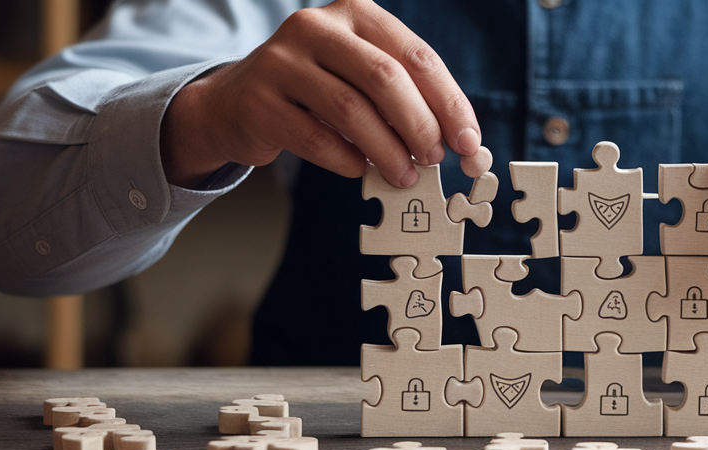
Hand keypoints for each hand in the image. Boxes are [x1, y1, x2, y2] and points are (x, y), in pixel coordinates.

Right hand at [161, 0, 481, 188]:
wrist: (239, 101)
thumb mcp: (361, 77)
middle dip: (419, 125)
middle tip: (434, 158)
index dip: (449, 103)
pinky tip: (360, 169)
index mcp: (355, 13)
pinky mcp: (259, 101)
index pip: (416, 56)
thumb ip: (405, 97)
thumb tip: (457, 140)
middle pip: (384, 78)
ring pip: (350, 109)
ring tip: (403, 174)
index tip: (469, 141)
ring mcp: (282, 62)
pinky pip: (315, 138)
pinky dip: (346, 160)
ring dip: (386, 150)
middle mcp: (316, 27)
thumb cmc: (317, 90)